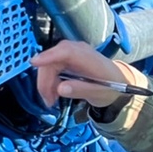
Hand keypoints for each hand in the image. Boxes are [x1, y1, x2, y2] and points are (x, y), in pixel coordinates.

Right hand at [31, 40, 146, 108]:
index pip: (66, 52)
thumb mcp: (99, 93)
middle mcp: (79, 51)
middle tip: (48, 101)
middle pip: (53, 60)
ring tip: (51, 100)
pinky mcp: (68, 58)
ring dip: (46, 82)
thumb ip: (81, 90)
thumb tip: (61, 89)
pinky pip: (52, 66)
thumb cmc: (111, 86)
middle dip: (45, 80)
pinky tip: (54, 93)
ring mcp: (72, 53)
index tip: (34, 62)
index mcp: (89, 58)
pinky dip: (49, 80)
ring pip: (49, 64)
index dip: (49, 56)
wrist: (118, 81)